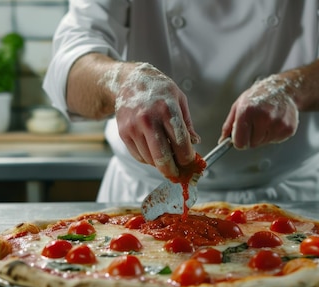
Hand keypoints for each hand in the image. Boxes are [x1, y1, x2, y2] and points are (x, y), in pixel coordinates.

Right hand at [110, 62, 199, 177]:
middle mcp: (148, 119)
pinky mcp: (123, 133)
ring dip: (160, 164)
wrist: (128, 81)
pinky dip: (148, 159)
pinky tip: (153, 150)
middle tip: (178, 174)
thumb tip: (195, 143)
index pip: (180, 143)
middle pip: (162, 158)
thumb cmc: (157, 89)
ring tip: (166, 157)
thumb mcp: (179, 99)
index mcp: (167, 109)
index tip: (190, 162)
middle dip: (172, 171)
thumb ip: (187, 124)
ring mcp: (133, 127)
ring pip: (150, 160)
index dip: (187, 158)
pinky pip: (138, 156)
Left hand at [221, 73, 299, 148]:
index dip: (239, 141)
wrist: (284, 88)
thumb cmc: (260, 95)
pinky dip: (273, 134)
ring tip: (266, 120)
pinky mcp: (288, 129)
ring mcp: (277, 124)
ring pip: (264, 142)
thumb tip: (222, 141)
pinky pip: (275, 140)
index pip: (240, 142)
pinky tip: (275, 122)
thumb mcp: (239, 105)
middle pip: (252, 144)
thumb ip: (229, 124)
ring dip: (263, 135)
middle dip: (251, 137)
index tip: (240, 136)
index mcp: (247, 111)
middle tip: (255, 123)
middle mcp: (264, 117)